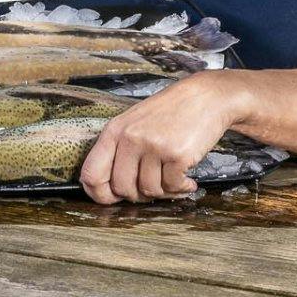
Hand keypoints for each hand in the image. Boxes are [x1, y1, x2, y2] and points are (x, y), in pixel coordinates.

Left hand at [80, 70, 243, 203]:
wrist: (205, 97)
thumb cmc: (168, 113)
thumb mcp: (134, 123)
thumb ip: (119, 151)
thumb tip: (109, 190)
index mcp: (114, 131)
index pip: (91, 174)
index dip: (99, 194)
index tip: (113, 199)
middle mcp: (130, 138)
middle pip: (122, 188)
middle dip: (138, 195)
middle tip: (153, 186)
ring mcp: (153, 146)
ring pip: (149, 190)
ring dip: (164, 191)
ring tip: (173, 178)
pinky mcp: (177, 155)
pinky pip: (172, 187)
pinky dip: (181, 189)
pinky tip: (188, 180)